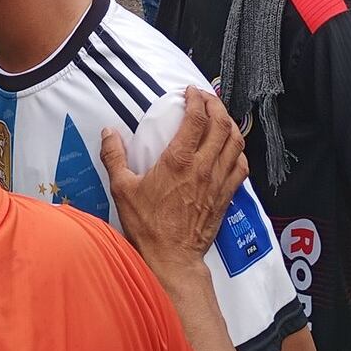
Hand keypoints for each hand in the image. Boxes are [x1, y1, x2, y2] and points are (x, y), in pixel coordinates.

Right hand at [98, 86, 247, 276]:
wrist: (171, 258)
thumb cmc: (147, 226)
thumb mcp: (122, 189)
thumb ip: (114, 157)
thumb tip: (109, 133)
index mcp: (178, 161)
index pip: (196, 119)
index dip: (196, 100)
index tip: (191, 92)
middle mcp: (203, 167)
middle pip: (221, 125)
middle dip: (216, 105)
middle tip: (207, 98)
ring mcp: (218, 182)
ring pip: (236, 143)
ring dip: (230, 124)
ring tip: (221, 117)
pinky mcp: (226, 196)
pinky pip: (241, 167)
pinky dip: (239, 151)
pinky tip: (231, 149)